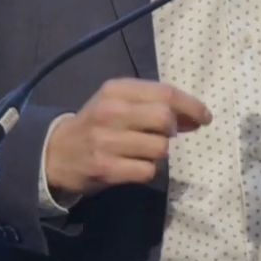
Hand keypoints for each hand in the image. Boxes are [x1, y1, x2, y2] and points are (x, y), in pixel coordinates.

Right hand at [44, 78, 210, 197]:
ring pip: (160, 148)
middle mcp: (111, 112)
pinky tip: (134, 165)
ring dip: (160, 152)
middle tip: (166, 134)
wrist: (56, 153)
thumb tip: (194, 118)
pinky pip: (147, 170)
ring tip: (144, 150)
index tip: (205, 117)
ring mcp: (107, 141)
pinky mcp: (106, 168)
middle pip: (165, 119)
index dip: (191, 106)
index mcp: (116, 90)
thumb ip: (152, 104)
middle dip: (173, 129)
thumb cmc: (96, 123)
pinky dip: (148, 170)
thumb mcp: (117, 102)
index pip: (165, 93)